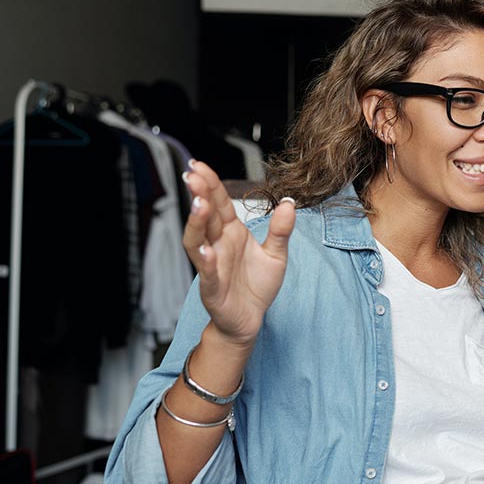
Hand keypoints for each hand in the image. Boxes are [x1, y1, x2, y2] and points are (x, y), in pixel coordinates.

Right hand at [181, 160, 295, 347]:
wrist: (251, 319)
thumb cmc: (257, 285)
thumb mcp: (276, 255)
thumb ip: (281, 230)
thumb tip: (290, 203)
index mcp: (231, 233)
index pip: (219, 203)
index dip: (210, 184)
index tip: (200, 165)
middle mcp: (217, 245)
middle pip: (205, 216)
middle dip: (199, 195)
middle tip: (194, 175)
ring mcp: (212, 265)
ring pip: (197, 241)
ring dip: (197, 223)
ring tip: (199, 204)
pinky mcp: (212, 288)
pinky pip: (206, 273)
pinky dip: (205, 261)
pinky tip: (206, 249)